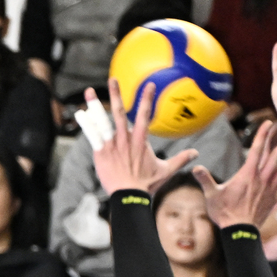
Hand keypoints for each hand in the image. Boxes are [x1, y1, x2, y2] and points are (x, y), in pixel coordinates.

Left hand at [90, 78, 197, 194]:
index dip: (147, 99)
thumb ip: (180, 159)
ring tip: (88, 91)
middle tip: (113, 79)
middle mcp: (126, 139)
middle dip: (117, 95)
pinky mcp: (101, 153)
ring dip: (96, 105)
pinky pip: (93, 136)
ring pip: (103, 122)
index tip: (150, 84)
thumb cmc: (147, 185)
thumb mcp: (166, 171)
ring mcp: (112, 146)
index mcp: (141, 141)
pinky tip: (80, 113)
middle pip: (120, 113)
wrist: (130, 197)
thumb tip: (196, 153)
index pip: (144, 115)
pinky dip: (87, 124)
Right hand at [193, 121, 276, 228]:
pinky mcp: (275, 197)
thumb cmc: (224, 212)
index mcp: (247, 174)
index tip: (269, 123)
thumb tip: (195, 167)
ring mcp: (270, 188)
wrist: (239, 230)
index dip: (263, 135)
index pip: (257, 150)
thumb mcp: (211, 195)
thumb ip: (205, 179)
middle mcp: (262, 178)